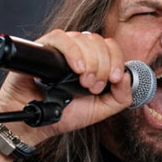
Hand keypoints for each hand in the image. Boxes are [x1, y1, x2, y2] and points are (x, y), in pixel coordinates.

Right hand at [0, 29, 131, 143]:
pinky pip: (61, 38)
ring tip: (82, 83)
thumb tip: (126, 76)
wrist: (35, 123)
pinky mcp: (42, 48)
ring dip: (90, 63)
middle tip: (93, 87)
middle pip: (99, 42)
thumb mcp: (100, 111)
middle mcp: (77, 51)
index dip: (116, 61)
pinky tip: (75, 69)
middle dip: (102, 66)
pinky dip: (72, 52)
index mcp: (93, 61)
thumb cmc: (63, 114)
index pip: (111, 46)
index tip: (113, 80)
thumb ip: (120, 98)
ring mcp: (60, 48)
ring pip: (83, 38)